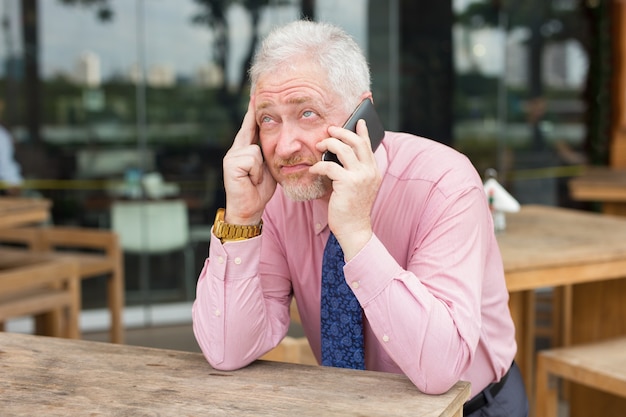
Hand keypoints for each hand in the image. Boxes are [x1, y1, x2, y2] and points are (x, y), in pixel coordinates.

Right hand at [222, 99, 276, 224]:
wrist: (248, 209)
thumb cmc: (259, 190)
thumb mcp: (269, 168)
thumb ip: (269, 154)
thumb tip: (281, 143)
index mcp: (244, 150)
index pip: (250, 127)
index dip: (253, 112)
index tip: (255, 95)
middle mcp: (235, 150)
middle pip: (249, 129)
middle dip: (253, 114)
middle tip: (256, 93)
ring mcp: (231, 156)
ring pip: (257, 149)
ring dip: (261, 168)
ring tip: (256, 178)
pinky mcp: (230, 164)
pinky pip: (253, 158)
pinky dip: (257, 171)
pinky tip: (250, 180)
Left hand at [310, 119, 381, 259]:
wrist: (354, 229)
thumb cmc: (352, 209)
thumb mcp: (357, 187)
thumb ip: (354, 171)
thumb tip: (340, 155)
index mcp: (374, 171)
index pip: (369, 146)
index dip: (363, 132)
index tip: (359, 121)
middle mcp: (370, 171)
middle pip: (356, 142)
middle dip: (341, 132)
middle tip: (330, 130)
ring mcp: (360, 177)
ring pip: (343, 149)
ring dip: (329, 144)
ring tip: (319, 145)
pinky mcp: (348, 183)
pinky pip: (330, 167)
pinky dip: (319, 166)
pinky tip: (313, 170)